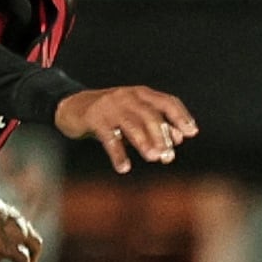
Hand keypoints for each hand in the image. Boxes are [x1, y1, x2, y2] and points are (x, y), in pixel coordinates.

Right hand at [54, 86, 196, 174]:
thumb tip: (179, 138)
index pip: (167, 101)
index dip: (180, 116)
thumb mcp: (133, 115)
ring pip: (132, 125)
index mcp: (140, 93)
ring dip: (144, 142)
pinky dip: (117, 154)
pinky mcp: (94, 118)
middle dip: (161, 136)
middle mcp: (127, 96)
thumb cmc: (108, 114)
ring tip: (153, 158)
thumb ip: (155, 125)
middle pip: (150, 115)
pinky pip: (109, 138)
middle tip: (168, 156)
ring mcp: (110, 106)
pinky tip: (124, 167)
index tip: (191, 133)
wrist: (71, 107)